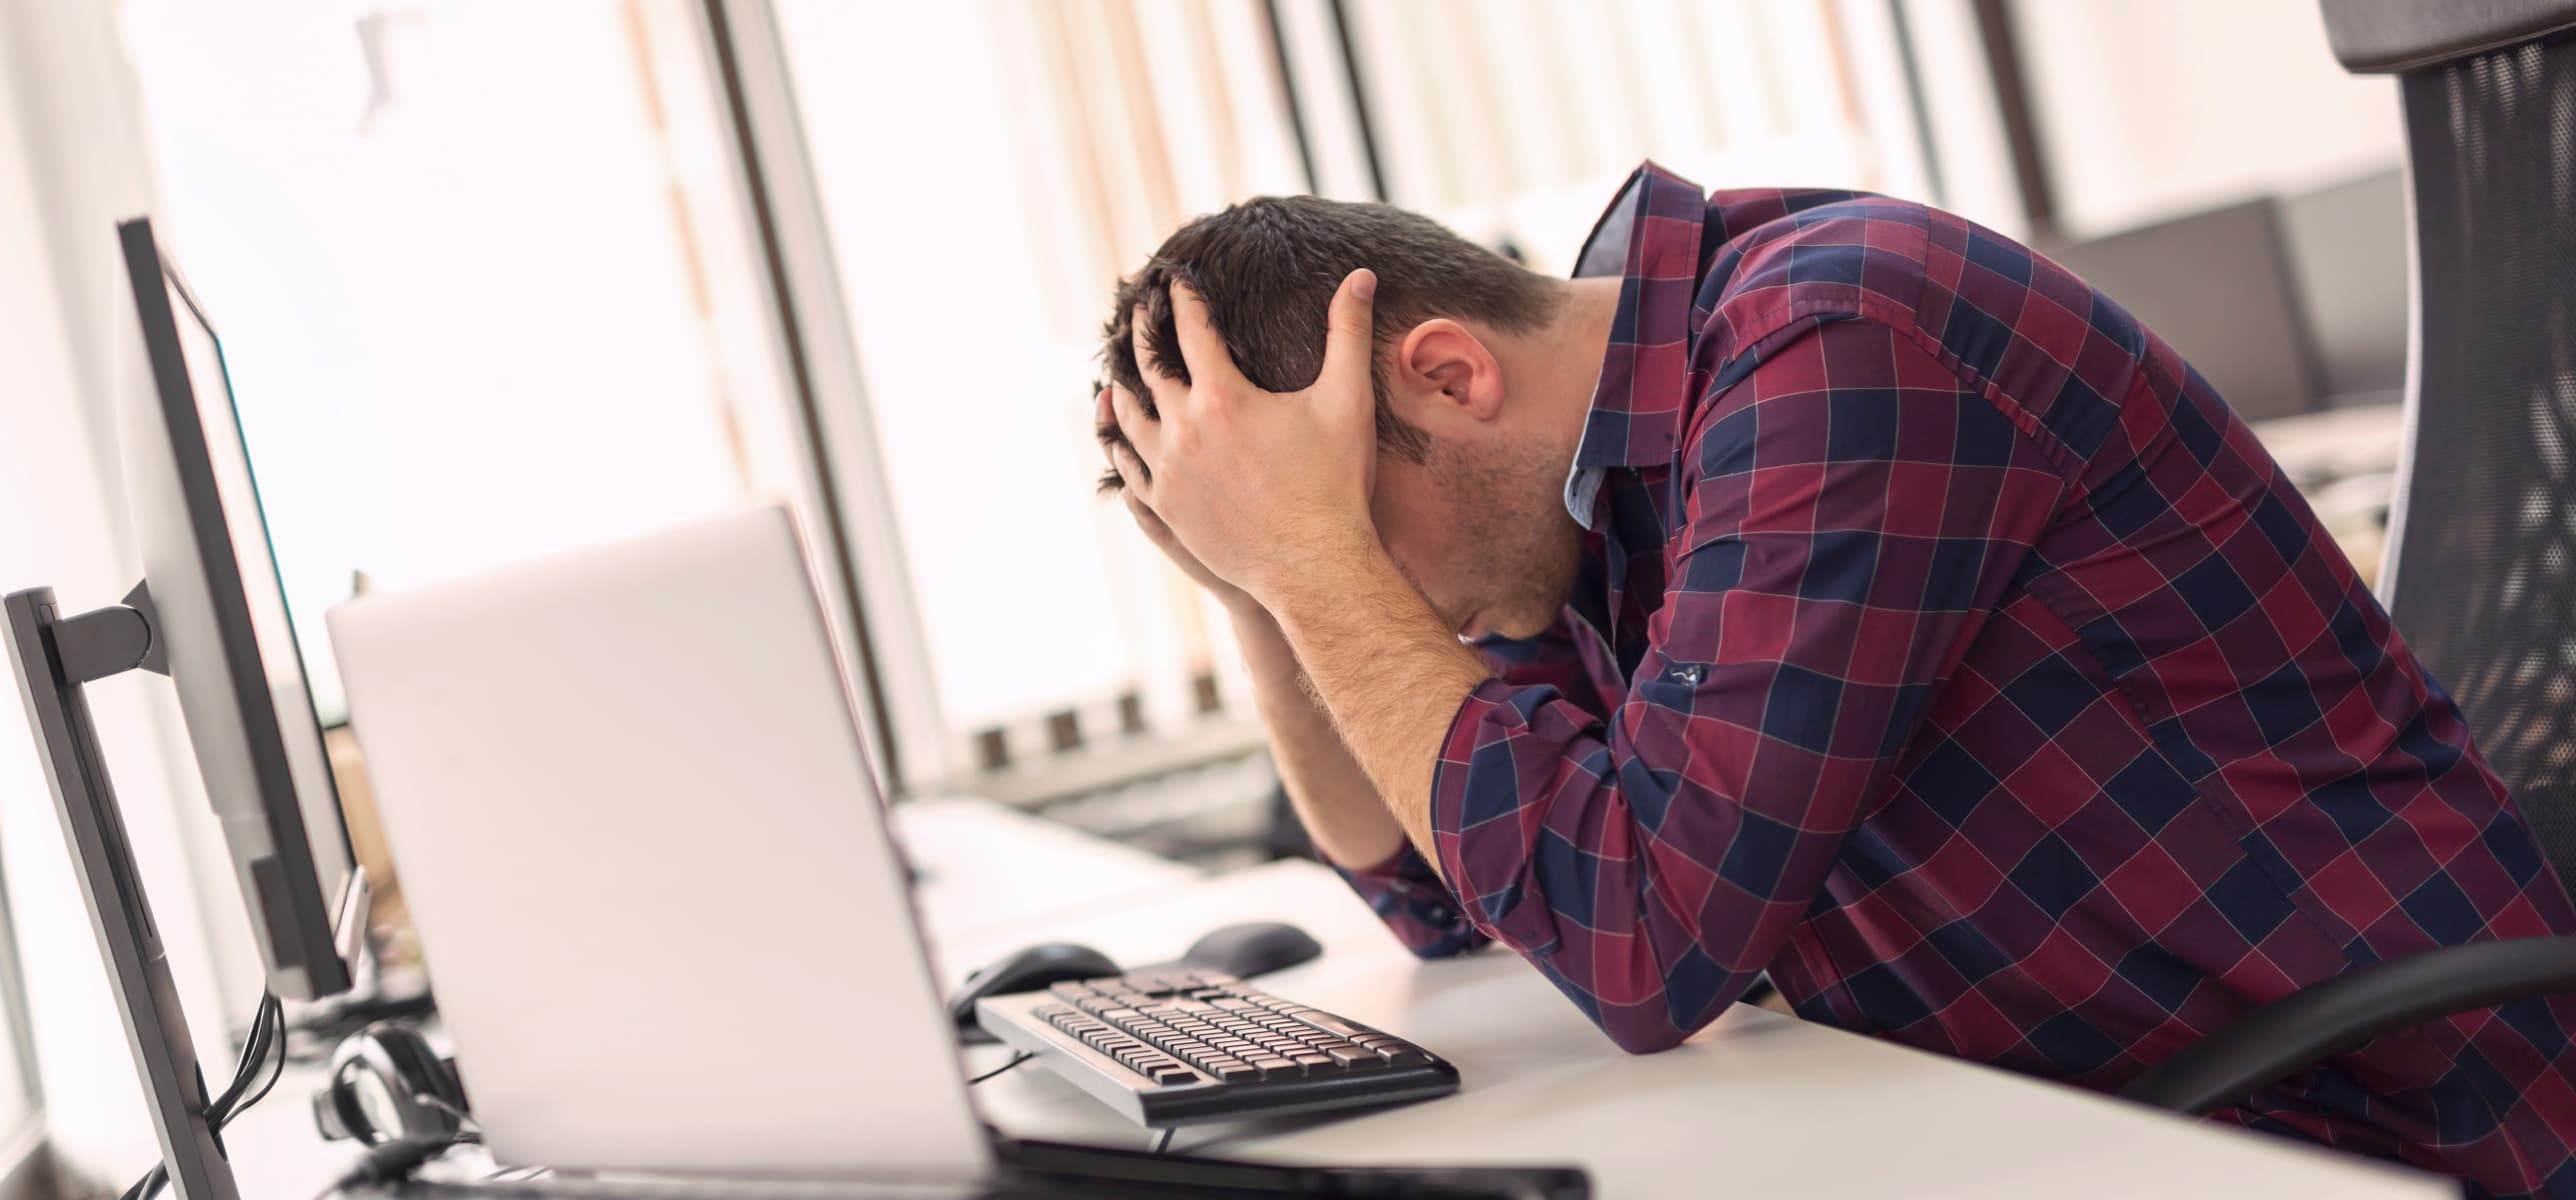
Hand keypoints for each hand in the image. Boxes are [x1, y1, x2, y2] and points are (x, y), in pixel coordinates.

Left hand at [1105, 270, 1381, 607]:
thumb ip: (1349, 332)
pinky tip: (1124, 436)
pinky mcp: (1166, 509)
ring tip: (1122, 372)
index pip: (1191, 330)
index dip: (1183, 298)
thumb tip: (1362, 275)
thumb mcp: (1348, 400)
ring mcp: (1168, 472)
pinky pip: (1129, 467)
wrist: (1315, 567)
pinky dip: (1122, 442)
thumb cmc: (1337, 483)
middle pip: (1147, 366)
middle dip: (1143, 332)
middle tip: (1141, 311)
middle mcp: (1183, 429)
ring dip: (1123, 387)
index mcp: (1223, 396)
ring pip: (1129, 417)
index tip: (1175, 280)